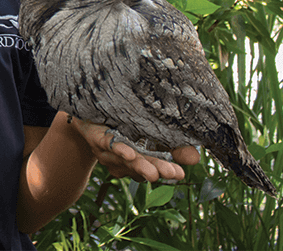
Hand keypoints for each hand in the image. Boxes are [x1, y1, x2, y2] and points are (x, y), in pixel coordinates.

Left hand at [71, 117, 199, 181]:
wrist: (89, 109)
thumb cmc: (122, 122)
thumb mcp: (151, 131)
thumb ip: (173, 145)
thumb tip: (194, 158)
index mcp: (137, 159)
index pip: (153, 168)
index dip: (166, 171)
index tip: (181, 173)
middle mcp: (121, 160)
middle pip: (140, 167)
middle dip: (156, 170)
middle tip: (173, 173)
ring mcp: (107, 150)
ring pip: (124, 159)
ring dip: (138, 164)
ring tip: (154, 172)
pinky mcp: (95, 137)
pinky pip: (106, 144)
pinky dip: (117, 148)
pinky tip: (128, 151)